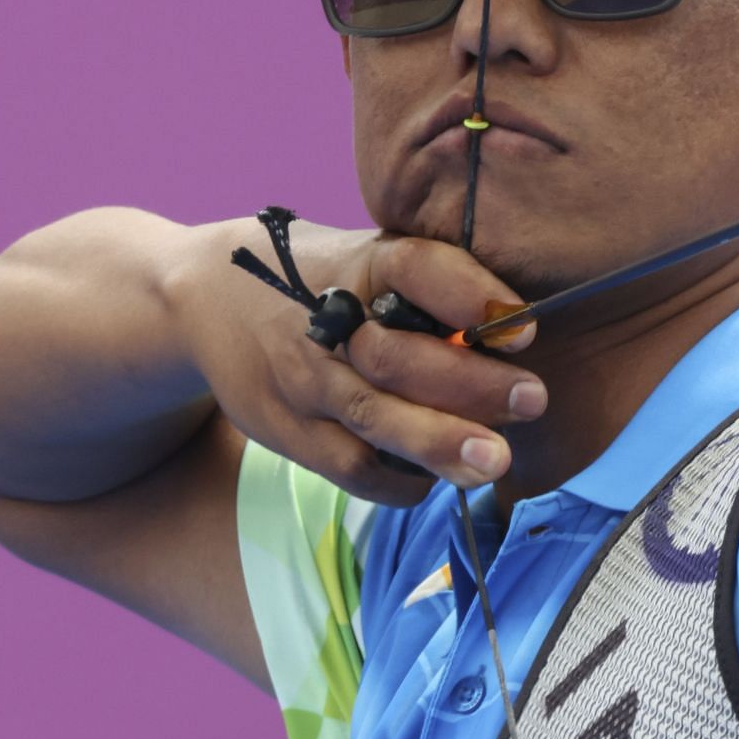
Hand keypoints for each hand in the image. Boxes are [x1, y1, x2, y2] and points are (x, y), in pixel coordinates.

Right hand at [169, 222, 546, 504]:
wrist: (206, 298)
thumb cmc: (323, 278)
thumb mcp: (367, 258)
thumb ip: (432, 289)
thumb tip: (516, 335)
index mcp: (359, 264)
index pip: (416, 268)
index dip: (470, 294)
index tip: (523, 326)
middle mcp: (327, 321)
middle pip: (397, 357)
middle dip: (469, 385)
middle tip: (532, 399)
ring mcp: (302, 381)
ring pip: (372, 419)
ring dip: (437, 443)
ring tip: (493, 460)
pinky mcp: (285, 429)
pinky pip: (350, 467)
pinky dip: (401, 480)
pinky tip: (438, 476)